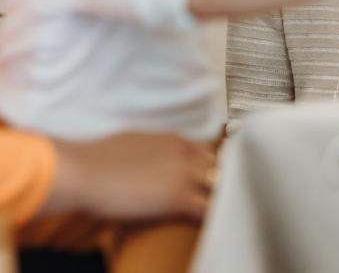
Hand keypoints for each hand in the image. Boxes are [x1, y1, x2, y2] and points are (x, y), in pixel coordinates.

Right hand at [44, 132, 216, 221]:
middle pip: (220, 168)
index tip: (212, 182)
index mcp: (176, 140)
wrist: (86, 171)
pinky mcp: (179, 198)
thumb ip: (153, 148)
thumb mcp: (135, 142)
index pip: (209, 153)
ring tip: (222, 215)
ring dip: (220, 200)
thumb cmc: (99, 159)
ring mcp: (185, 174)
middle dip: (221, 184)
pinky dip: (214, 218)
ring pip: (220, 186)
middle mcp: (186, 153)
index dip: (211, 170)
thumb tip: (149, 155)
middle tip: (220, 200)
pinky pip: (208, 209)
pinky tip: (213, 227)